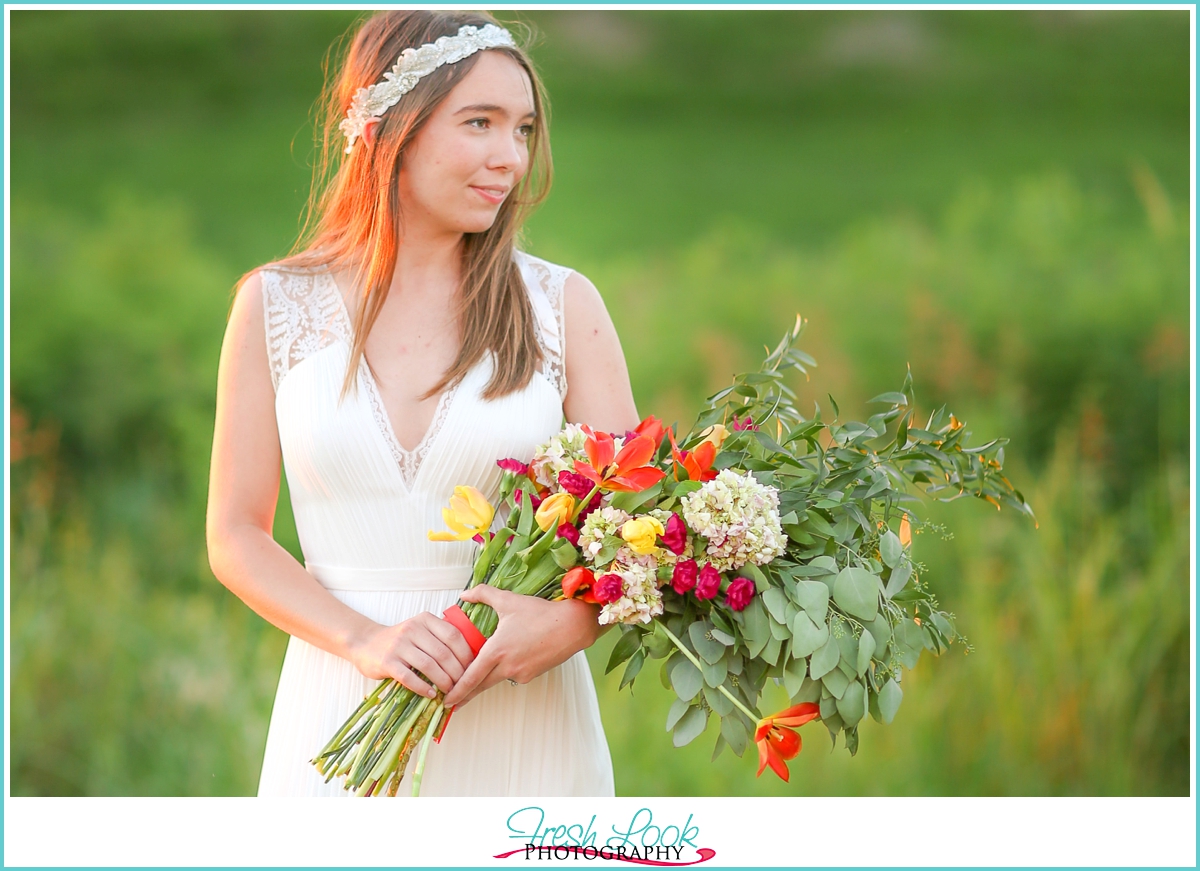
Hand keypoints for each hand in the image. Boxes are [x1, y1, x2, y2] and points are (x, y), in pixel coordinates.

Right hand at [347, 612, 476, 698]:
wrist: (366, 643)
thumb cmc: (401, 640)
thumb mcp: (421, 630)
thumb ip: (441, 637)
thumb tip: (471, 657)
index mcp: (425, 620)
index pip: (453, 635)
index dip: (466, 654)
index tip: (472, 669)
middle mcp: (412, 629)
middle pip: (443, 653)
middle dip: (457, 672)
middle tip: (463, 685)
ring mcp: (398, 645)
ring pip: (428, 665)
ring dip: (443, 681)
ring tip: (449, 692)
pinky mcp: (387, 662)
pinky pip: (409, 677)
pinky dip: (423, 687)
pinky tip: (431, 694)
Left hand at [442, 586, 604, 707]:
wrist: (572, 626)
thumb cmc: (541, 613)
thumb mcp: (509, 600)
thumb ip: (483, 595)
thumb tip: (464, 594)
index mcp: (497, 650)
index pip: (471, 676)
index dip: (458, 690)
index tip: (446, 700)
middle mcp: (507, 666)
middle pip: (481, 685)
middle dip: (466, 694)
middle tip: (453, 702)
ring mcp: (521, 673)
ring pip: (498, 678)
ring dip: (489, 676)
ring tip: (486, 668)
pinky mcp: (532, 675)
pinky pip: (514, 674)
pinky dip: (508, 668)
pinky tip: (516, 654)